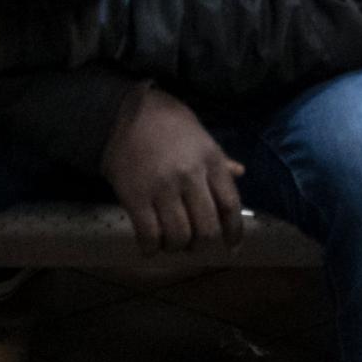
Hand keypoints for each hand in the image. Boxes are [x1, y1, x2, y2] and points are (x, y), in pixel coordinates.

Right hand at [100, 86, 244, 253]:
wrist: (122, 113)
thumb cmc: (165, 120)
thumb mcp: (198, 133)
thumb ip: (218, 158)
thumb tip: (239, 172)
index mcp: (209, 159)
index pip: (230, 205)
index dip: (234, 231)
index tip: (231, 246)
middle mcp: (190, 176)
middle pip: (207, 229)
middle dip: (203, 245)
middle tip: (194, 245)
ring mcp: (162, 188)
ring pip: (179, 237)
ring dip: (177, 247)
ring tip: (171, 243)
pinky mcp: (135, 198)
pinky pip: (149, 236)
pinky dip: (152, 248)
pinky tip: (151, 245)